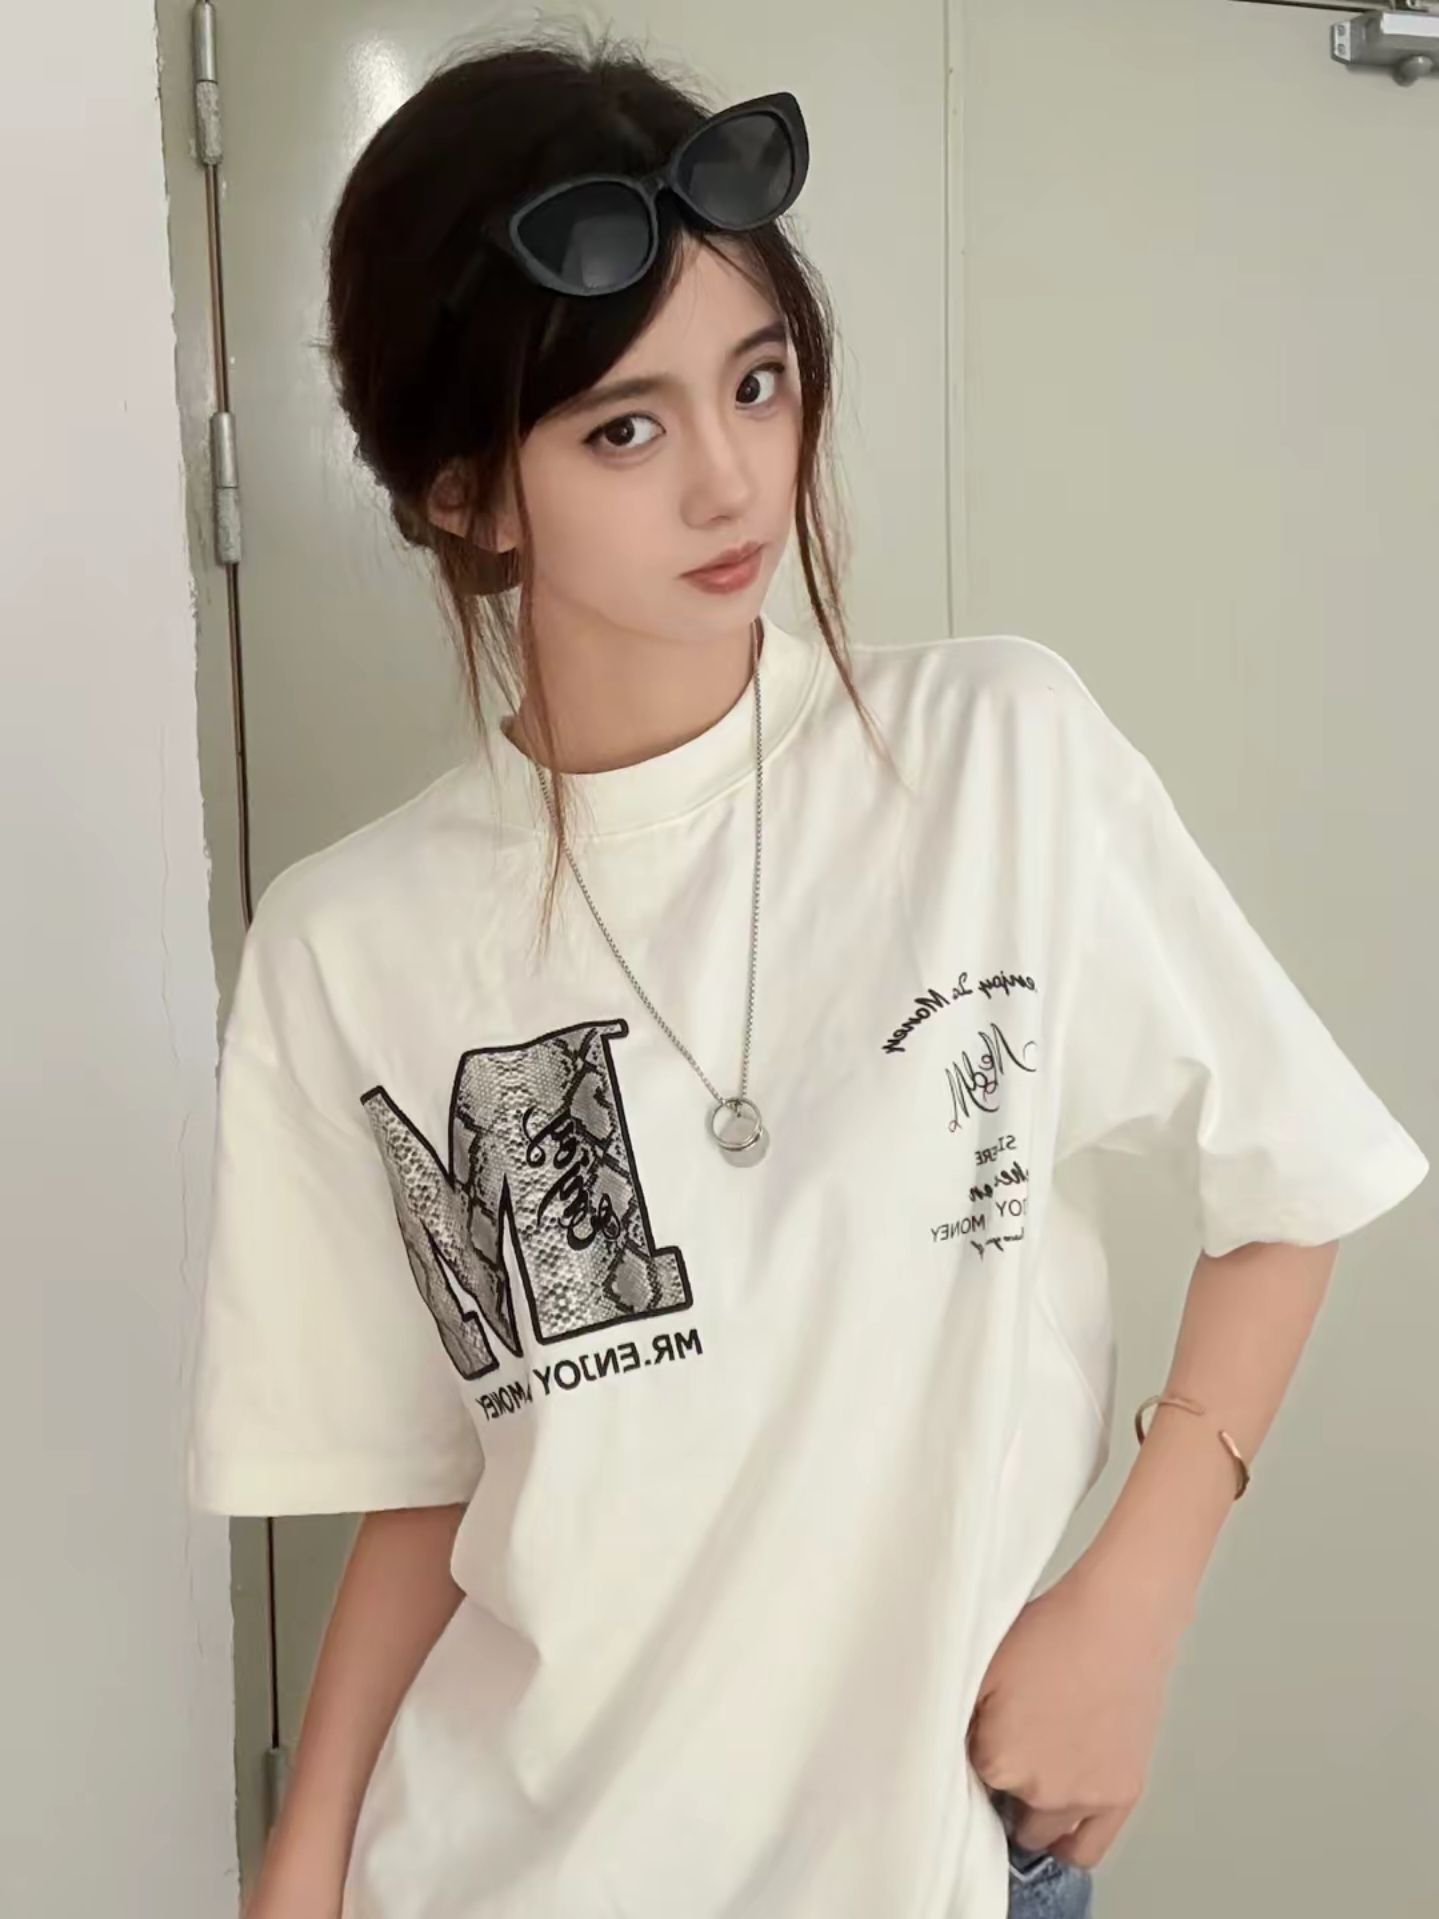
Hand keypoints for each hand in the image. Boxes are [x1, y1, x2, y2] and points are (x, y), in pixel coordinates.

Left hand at [966, 1552, 1191, 1870]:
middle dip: (1002, 1785)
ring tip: (1034, 1772)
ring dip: (1031, 1813)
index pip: (966, 1780)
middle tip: (1011, 1747)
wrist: (1115, 1620)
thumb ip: (958, 1719)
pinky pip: (1087, 1848)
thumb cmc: (1050, 1632)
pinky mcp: (1121, 1796)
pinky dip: (1067, 1842)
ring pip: (1040, 1833)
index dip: (973, 1755)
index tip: (982, 1737)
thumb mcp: (981, 1667)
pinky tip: (1056, 1827)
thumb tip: (946, 1748)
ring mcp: (1084, 1800)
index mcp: (998, 1760)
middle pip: (1003, 1809)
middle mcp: (1040, 1791)